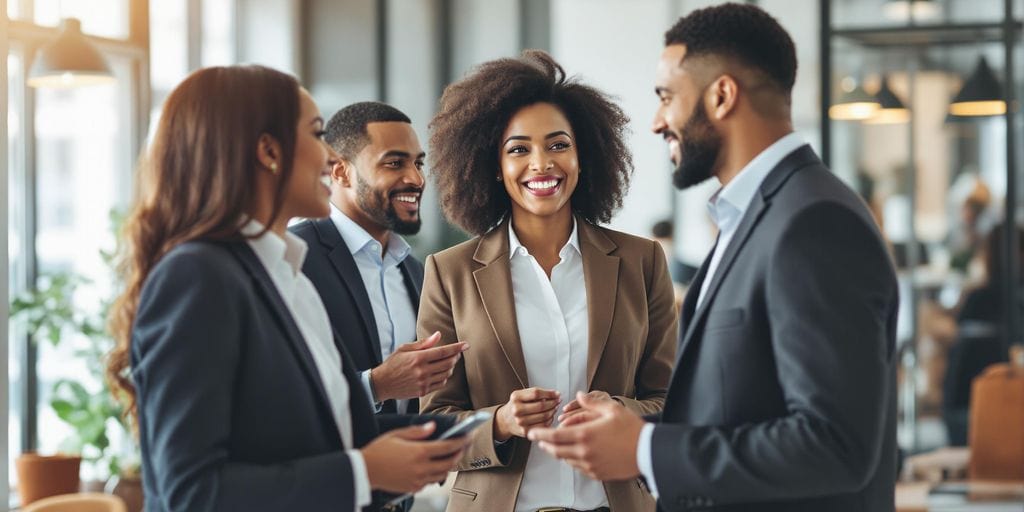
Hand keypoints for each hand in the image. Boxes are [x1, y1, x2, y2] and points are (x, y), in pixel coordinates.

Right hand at [362, 422, 468, 493]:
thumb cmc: (379, 450)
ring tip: (451, 456)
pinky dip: (435, 474)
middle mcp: (421, 468)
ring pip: (442, 474)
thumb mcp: (397, 434)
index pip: (447, 447)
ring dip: (449, 465)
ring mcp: (418, 480)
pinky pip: (430, 482)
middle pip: (449, 463)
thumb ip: (417, 431)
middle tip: (463, 447)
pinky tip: (433, 466)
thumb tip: (433, 427)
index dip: (460, 441)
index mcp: (419, 452)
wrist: (365, 470)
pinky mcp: (413, 488)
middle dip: (459, 454)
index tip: (467, 436)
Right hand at [371, 332, 467, 400]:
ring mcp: (423, 382)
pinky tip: (442, 373)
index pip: (443, 351)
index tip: (466, 345)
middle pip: (448, 363)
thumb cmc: (392, 364)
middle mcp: (422, 371)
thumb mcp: (405, 349)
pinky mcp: (423, 391)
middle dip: (456, 357)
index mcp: (418, 358)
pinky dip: (445, 377)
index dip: (457, 348)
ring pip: (446, 374)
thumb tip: (438, 335)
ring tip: (450, 362)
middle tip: (457, 353)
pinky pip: (440, 384)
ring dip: (451, 367)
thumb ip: (423, 343)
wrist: (382, 384)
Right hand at [494, 387, 560, 441]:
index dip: (549, 393)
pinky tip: (549, 416)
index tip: (557, 394)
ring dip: (553, 411)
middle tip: (558, 401)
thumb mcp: (522, 395)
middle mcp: (516, 409)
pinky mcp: (525, 431)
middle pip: (541, 405)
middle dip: (553, 403)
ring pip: (544, 416)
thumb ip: (537, 393)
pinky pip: (543, 425)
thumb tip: (556, 395)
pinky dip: (550, 420)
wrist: (506, 420)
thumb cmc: (518, 405)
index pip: (536, 393)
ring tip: (554, 408)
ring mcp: (520, 422)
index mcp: (516, 397)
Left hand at [528, 391, 644, 480]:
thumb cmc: (632, 429)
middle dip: (545, 445)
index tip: (531, 433)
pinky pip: (578, 467)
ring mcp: (590, 465)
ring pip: (566, 459)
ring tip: (556, 446)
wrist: (648, 451)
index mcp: (585, 434)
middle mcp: (584, 452)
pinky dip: (572, 460)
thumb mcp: (612, 409)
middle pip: (556, 450)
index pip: (554, 436)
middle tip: (539, 440)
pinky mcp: (597, 473)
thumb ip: (591, 403)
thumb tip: (579, 395)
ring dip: (558, 452)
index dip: (540, 435)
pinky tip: (573, 454)